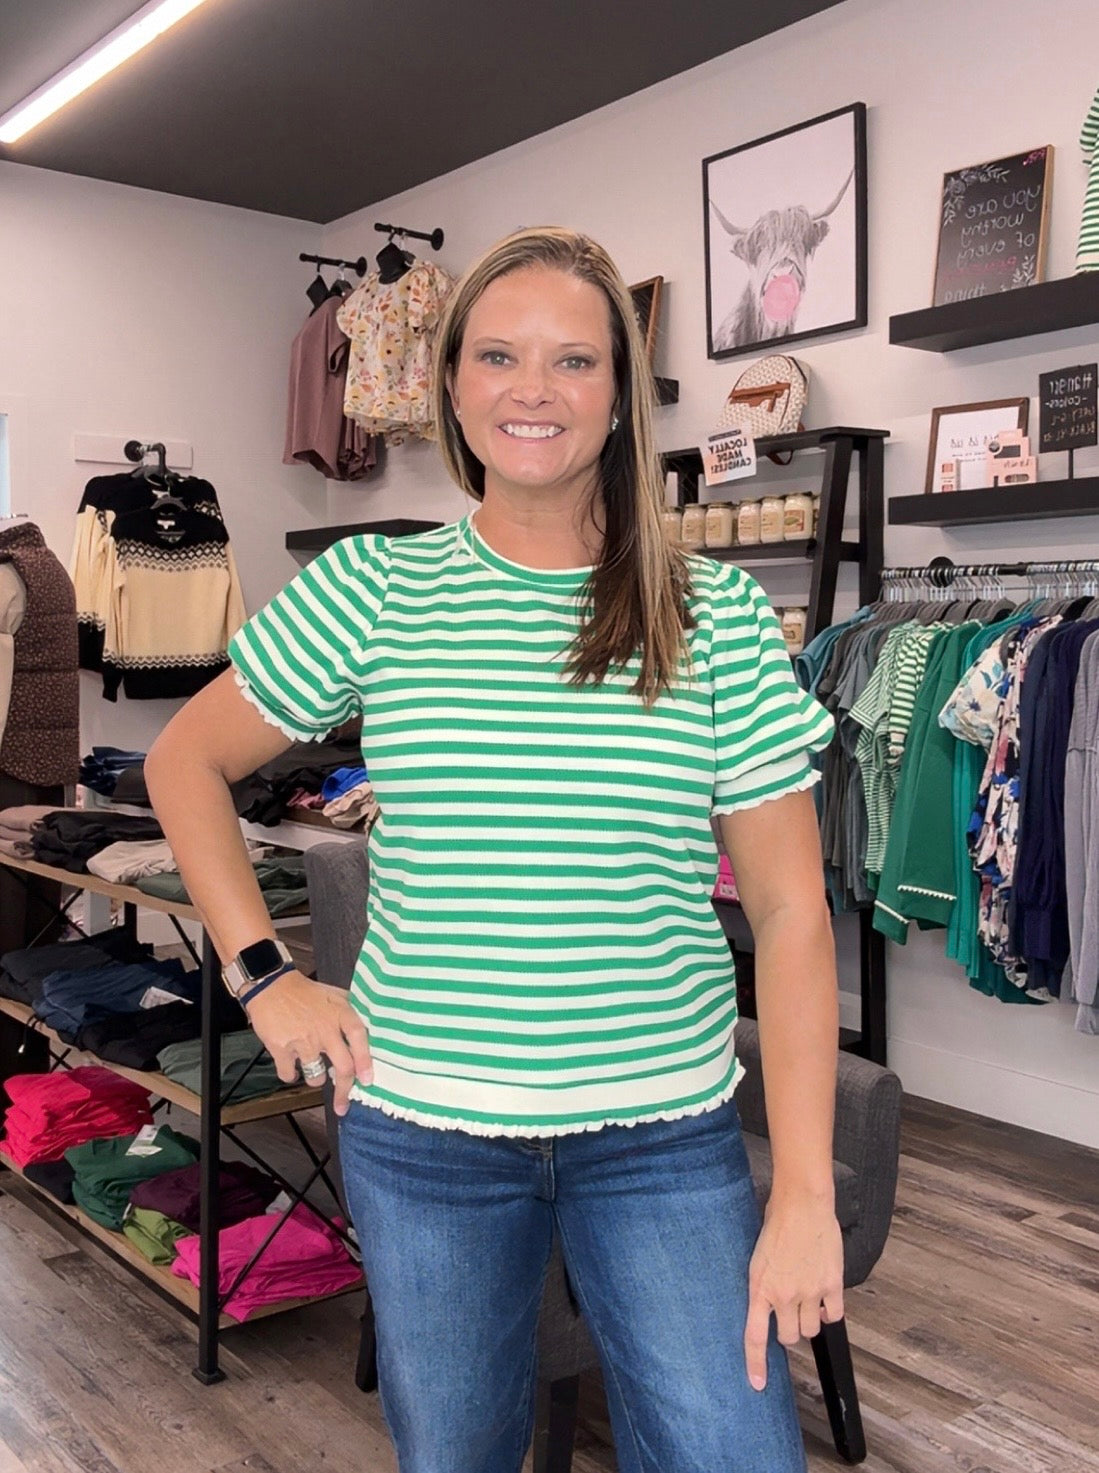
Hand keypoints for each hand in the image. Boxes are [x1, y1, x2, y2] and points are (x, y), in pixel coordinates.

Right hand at [243, 970, 372, 1115]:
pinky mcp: (282, 1048)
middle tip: (342, 1105)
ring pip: (315, 1076)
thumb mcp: (333, 995)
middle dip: (344, 1091)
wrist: (270, 986)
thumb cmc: (304, 991)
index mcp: (341, 1014)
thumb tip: (368, 1029)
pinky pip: (289, 1075)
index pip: (360, 1039)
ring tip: (310, 1065)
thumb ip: (351, 1011)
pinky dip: (290, 1074)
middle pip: (343, 1068)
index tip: (368, 1080)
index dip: (366, 1062)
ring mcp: (304, 1041)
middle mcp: (325, 1030)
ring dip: (314, 1078)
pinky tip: (290, 1065)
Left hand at [743, 1193, 843, 1390]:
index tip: (757, 1384)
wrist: (802, 1203)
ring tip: (807, 1298)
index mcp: (760, 1287)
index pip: (755, 1336)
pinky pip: (834, 1315)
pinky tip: (825, 1298)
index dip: (756, 1364)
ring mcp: (809, 1292)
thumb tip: (768, 1301)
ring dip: (809, 1320)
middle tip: (790, 1312)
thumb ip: (763, 1283)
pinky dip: (830, 1312)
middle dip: (789, 1330)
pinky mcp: (831, 1285)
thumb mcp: (757, 1256)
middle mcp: (784, 1295)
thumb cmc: (777, 1221)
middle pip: (789, 1337)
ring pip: (811, 1329)